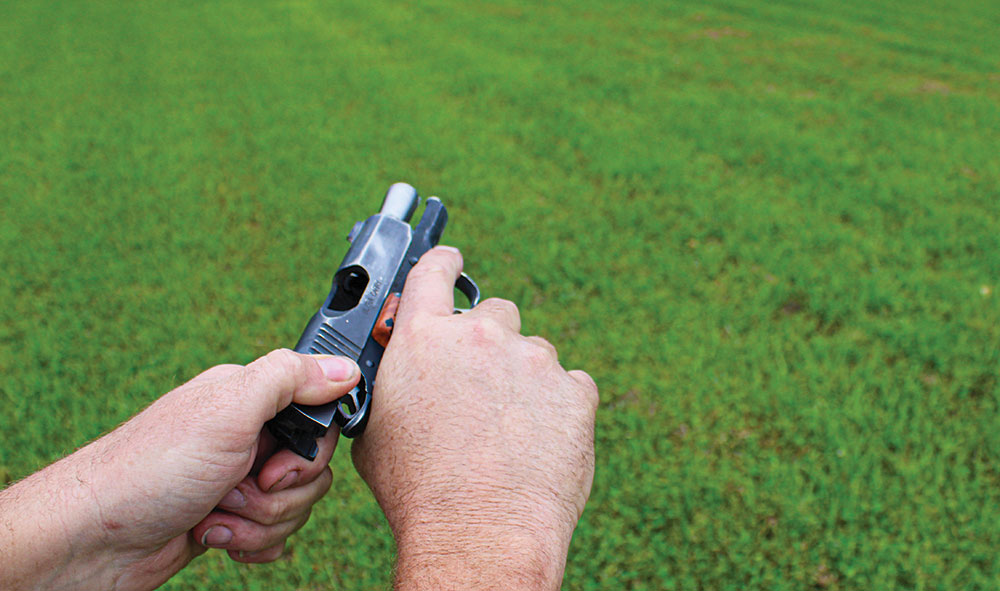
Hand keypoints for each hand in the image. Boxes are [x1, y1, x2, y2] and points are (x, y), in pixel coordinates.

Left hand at [0, 350, 359, 590]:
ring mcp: (237, 481)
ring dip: (257, 522)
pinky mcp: (229, 520)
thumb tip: (345, 370)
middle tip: (235, 489)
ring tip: (214, 515)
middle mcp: (246, 437)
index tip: (274, 466)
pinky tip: (216, 537)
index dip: (307, 451)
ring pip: (295, 508)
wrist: (96, 541)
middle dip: (277, 493)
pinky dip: (251, 544)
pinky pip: (275, 537)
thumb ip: (291, 380)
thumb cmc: (152, 470)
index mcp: (249, 400)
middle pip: (311, 470)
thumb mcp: (229, 410)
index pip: (318, 419)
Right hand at [352, 246, 598, 589]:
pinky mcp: (575, 392)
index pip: (433, 271)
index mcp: (424, 337)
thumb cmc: (419, 491)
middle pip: (493, 313)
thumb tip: (398, 376)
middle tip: (480, 390)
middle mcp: (481, 336)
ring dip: (524, 380)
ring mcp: (533, 361)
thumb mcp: (375, 429)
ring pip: (533, 353)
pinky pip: (569, 388)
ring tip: (509, 434)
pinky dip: (557, 409)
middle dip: (488, 343)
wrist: (479, 533)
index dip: (443, 264)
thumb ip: (391, 384)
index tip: (451, 262)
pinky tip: (539, 445)